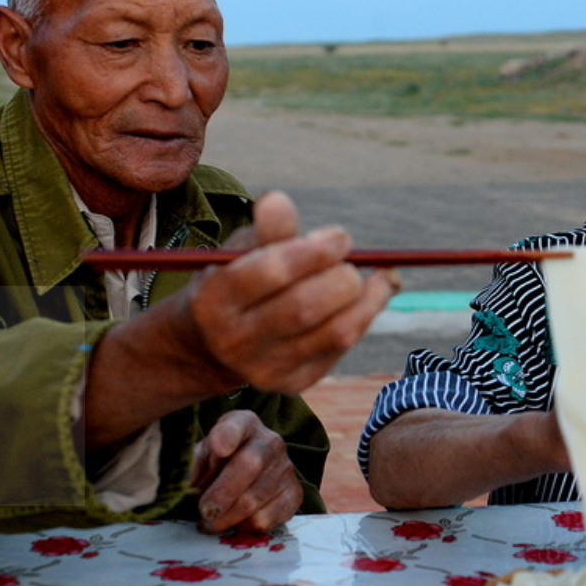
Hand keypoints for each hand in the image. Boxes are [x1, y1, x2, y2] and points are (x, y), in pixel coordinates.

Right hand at [182, 189, 400, 394]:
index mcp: (215, 299)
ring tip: (376, 278)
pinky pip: (340, 350)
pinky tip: (364, 301)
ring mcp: (265, 370)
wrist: (209, 347)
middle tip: (351, 260)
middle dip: (341, 277)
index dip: (315, 251)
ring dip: (366, 300)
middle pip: (305, 307)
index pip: (272, 272)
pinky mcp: (292, 384)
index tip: (341, 237)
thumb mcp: (238, 251)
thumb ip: (265, 228)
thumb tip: (278, 200)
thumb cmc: (233, 282)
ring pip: (333, 333)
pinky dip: (361, 319)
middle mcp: (236, 341)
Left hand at [191, 410, 302, 532]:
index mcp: (244, 424)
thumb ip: (192, 464)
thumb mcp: (202, 456)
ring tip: (210, 523)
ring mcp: (286, 467)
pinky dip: (245, 527)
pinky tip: (234, 523)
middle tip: (204, 511)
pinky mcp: (294, 494)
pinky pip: (267, 518)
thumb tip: (185, 484)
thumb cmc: (219, 464)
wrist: (249, 476)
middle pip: (249, 465)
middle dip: (222, 494)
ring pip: (255, 499)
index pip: (238, 425)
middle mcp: (270, 441)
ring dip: (227, 518)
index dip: (228, 435)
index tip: (218, 447)